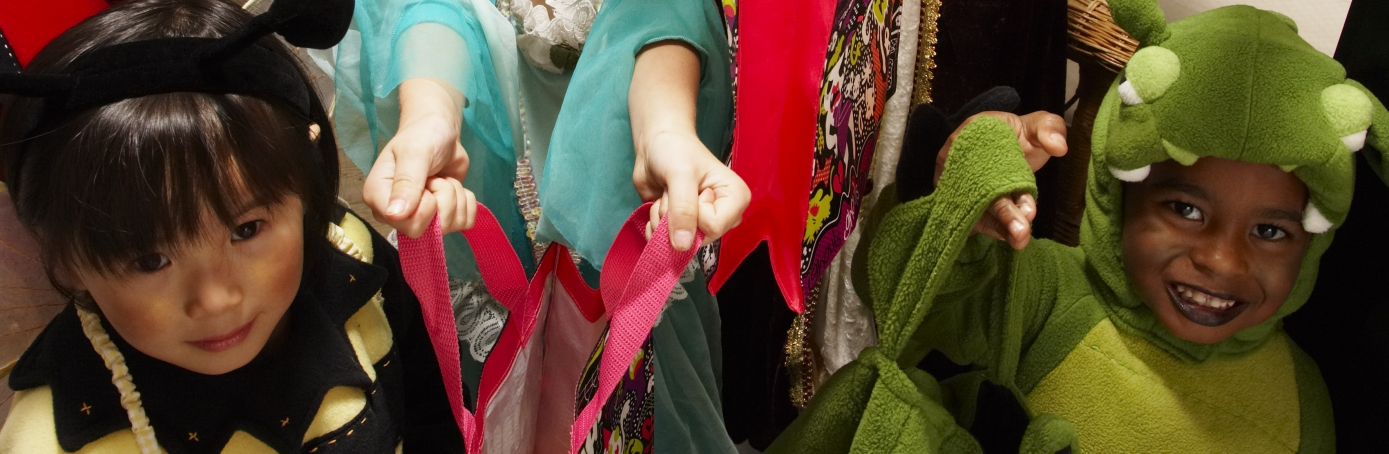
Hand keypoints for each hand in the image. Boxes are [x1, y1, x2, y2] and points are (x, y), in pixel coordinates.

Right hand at [362, 78, 475, 236]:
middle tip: (434, 179)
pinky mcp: (442, 217)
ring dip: (455, 196)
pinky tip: (453, 185)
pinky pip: (464, 223)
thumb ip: (406, 182)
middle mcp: (395, 214)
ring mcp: (420, 218)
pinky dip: (467, 202)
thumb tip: (394, 215)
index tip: (425, 183)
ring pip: (450, 226)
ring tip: (441, 178)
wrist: (441, 132)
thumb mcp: (414, 153)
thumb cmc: (422, 136)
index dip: (425, 207)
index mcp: (378, 198)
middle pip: (429, 231)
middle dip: (443, 200)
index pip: (405, 225)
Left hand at [633, 130, 750, 250]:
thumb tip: (683, 246)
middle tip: (672, 191)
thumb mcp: (680, 175)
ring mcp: (704, 224)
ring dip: (662, 220)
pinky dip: (654, 227)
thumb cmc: (675, 151)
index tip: (689, 189)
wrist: (656, 145)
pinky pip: (667, 245)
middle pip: (698, 239)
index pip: (714, 226)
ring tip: (666, 195)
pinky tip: (657, 207)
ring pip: (680, 243)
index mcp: (736, 199)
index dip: (693, 212)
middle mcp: (724, 216)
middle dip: (674, 217)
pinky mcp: (685, 229)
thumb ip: (683, 209)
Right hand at [936, 111, 1065, 249]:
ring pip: (974, 207)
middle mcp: (956, 159)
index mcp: (972, 133)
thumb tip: (1059, 146)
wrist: (1001, 144)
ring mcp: (954, 181)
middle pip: (978, 189)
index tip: (1029, 206)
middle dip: (1003, 212)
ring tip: (1019, 240)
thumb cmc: (1018, 135)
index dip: (1006, 184)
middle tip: (1022, 231)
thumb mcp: (1036, 124)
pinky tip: (1010, 237)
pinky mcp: (958, 199)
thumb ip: (1049, 127)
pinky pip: (971, 216)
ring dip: (998, 226)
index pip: (986, 161)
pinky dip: (991, 228)